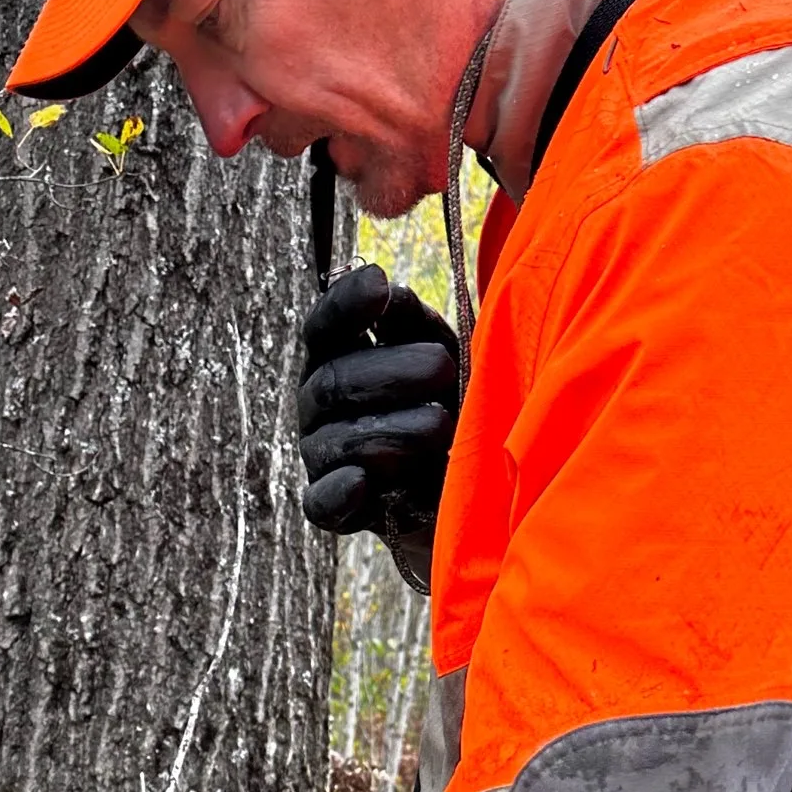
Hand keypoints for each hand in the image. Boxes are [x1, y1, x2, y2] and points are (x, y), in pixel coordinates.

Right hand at [295, 264, 457, 586]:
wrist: (470, 486)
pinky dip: (339, 493)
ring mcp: (322, 456)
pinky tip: (360, 481)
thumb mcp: (447, 355)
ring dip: (392, 431)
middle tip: (442, 370)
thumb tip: (393, 295)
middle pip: (332, 381)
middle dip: (391, 373)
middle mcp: (320, 405)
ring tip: (441, 426)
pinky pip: (321, 503)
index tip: (378, 284)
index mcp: (340, 357)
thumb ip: (418, 327)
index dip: (345, 305)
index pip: (325, 326)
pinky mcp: (334, 508)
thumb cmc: (454, 405)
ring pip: (336, 440)